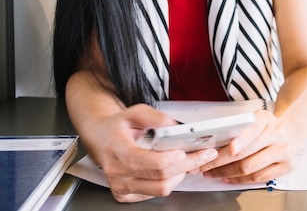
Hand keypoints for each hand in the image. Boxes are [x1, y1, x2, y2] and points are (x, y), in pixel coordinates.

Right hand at [87, 104, 217, 201]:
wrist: (102, 140)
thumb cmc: (119, 127)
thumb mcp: (134, 112)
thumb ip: (154, 116)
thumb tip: (173, 125)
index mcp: (117, 149)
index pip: (144, 161)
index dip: (166, 159)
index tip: (183, 152)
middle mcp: (117, 171)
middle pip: (159, 176)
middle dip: (186, 164)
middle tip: (203, 154)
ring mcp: (121, 186)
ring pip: (160, 188)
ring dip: (180, 174)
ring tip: (188, 159)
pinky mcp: (126, 195)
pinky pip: (155, 193)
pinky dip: (170, 181)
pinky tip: (173, 168)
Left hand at [199, 109, 296, 183]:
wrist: (291, 133)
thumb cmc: (267, 128)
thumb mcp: (254, 120)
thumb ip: (238, 129)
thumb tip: (213, 144)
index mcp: (266, 119)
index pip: (252, 129)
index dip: (241, 140)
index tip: (229, 147)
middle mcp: (277, 134)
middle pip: (246, 153)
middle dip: (220, 162)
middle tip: (205, 165)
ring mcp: (283, 151)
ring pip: (250, 168)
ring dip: (227, 173)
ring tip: (213, 173)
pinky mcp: (286, 166)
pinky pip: (258, 178)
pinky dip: (240, 180)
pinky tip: (229, 178)